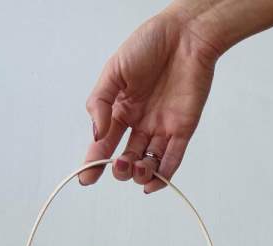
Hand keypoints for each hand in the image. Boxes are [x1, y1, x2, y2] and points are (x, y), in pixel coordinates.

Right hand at [79, 9, 219, 192]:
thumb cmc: (149, 45)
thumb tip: (97, 135)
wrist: (186, 34)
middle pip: (127, 158)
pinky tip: (151, 184)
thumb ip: (101, 103)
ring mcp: (161, 128)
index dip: (94, 162)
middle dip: (120, 168)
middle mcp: (140, 123)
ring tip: (136, 168)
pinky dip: (163, 175)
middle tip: (119, 164)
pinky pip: (173, 158)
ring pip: (149, 162)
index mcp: (121, 110)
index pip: (104, 143)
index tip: (85, 177)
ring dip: (140, 174)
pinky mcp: (183, 129)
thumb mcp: (114, 71)